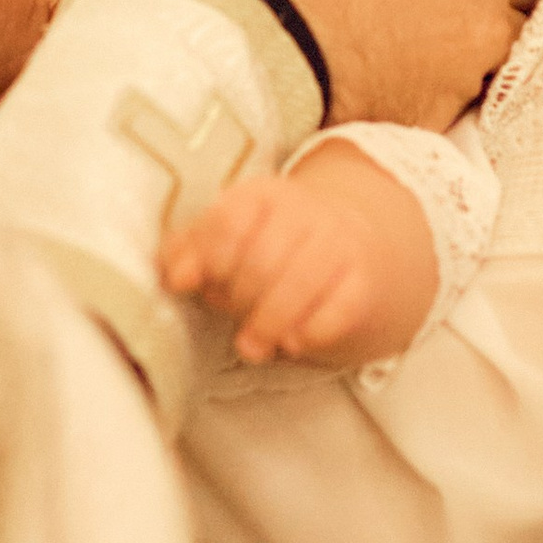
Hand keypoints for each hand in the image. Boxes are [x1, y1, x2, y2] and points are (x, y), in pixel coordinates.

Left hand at [163, 149, 437, 367]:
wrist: (353, 250)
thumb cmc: (270, 252)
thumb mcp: (226, 243)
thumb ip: (188, 254)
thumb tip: (178, 278)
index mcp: (262, 194)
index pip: (229, 221)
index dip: (210, 260)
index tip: (196, 287)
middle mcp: (305, 210)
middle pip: (262, 259)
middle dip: (241, 301)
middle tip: (234, 327)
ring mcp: (339, 242)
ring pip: (300, 284)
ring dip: (270, 324)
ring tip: (252, 347)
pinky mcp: (365, 279)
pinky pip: (339, 309)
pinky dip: (312, 331)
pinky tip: (295, 341)